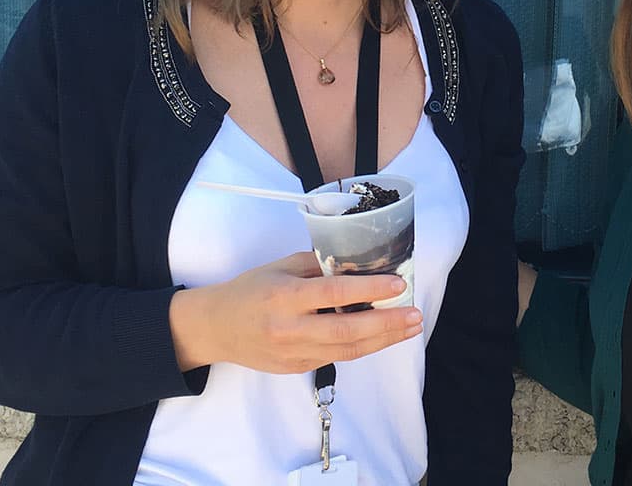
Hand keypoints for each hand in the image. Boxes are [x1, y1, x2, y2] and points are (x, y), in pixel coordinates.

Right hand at [171, 252, 422, 372]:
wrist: (215, 328)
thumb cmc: (251, 289)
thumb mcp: (281, 267)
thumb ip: (318, 266)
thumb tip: (359, 263)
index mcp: (284, 296)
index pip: (333, 293)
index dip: (368, 289)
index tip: (398, 284)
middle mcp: (289, 328)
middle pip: (347, 331)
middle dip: (387, 323)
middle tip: (416, 315)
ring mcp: (293, 353)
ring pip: (346, 351)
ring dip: (383, 339)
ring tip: (410, 327)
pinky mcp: (296, 368)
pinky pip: (335, 357)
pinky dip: (362, 346)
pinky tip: (382, 334)